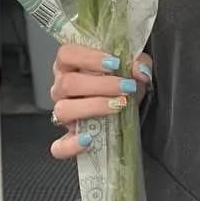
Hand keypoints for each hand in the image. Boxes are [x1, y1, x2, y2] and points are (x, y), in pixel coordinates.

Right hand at [49, 43, 151, 160]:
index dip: (89, 57)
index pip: (67, 54)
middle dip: (100, 85)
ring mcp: (62, 113)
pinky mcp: (68, 138)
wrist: (127, 108)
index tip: (115, 63)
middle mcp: (62, 87)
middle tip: (125, 87)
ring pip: (63, 110)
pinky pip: (59, 146)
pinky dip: (71, 145)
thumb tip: (140, 70)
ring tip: (118, 106)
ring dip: (93, 107)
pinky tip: (89, 139)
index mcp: (71, 65)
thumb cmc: (122, 83)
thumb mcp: (132, 68)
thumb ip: (137, 63)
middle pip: (67, 83)